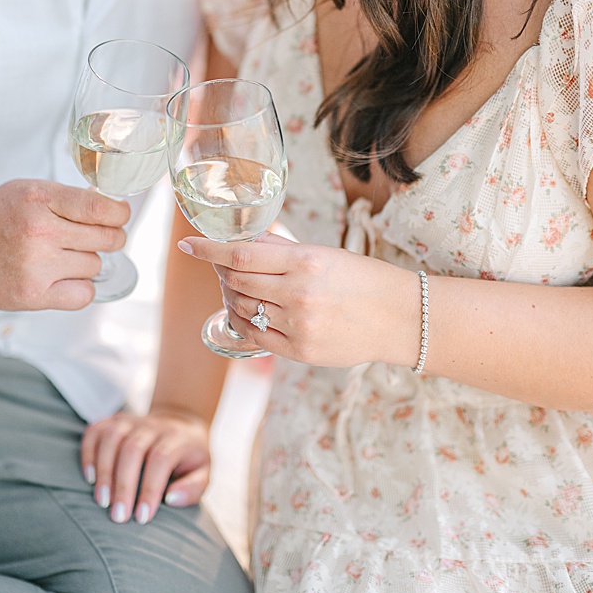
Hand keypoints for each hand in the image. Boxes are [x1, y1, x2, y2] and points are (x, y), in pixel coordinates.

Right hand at [0, 179, 129, 310]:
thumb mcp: (29, 191)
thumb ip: (69, 199)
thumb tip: (114, 210)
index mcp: (40, 199)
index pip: (103, 209)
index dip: (120, 214)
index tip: (119, 217)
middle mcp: (39, 232)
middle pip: (108, 239)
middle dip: (109, 238)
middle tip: (92, 239)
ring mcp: (36, 265)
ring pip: (95, 266)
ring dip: (86, 262)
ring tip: (59, 257)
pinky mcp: (32, 295)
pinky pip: (84, 295)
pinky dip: (80, 288)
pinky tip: (62, 279)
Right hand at [80, 407, 210, 524]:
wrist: (179, 423)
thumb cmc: (188, 458)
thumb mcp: (202, 472)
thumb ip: (194, 487)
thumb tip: (171, 499)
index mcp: (177, 438)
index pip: (161, 459)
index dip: (150, 489)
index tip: (143, 518)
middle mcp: (153, 426)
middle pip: (133, 449)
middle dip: (123, 485)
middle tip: (118, 517)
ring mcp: (131, 420)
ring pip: (112, 438)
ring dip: (104, 471)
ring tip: (102, 502)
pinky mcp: (113, 421)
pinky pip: (95, 432)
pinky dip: (88, 454)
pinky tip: (90, 479)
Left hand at [177, 233, 417, 368]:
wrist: (403, 319)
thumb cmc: (368, 281)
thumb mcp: (328, 255)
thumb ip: (283, 251)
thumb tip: (246, 242)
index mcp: (307, 263)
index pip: (241, 256)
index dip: (209, 250)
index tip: (189, 244)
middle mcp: (299, 294)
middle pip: (236, 282)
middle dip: (221, 272)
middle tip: (221, 265)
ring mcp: (298, 325)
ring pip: (243, 309)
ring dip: (232, 297)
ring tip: (239, 288)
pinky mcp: (300, 351)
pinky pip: (256, 336)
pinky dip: (243, 322)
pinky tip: (245, 313)